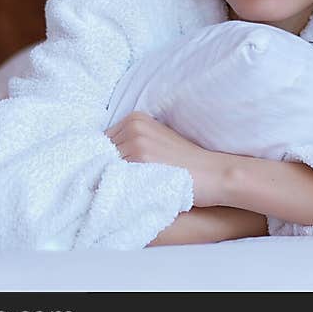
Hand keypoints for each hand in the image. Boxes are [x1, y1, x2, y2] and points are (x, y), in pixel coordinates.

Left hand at [104, 111, 222, 206]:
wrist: (212, 174)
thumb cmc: (186, 163)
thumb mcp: (157, 141)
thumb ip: (132, 143)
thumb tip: (102, 159)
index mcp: (136, 118)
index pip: (102, 141)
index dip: (103, 159)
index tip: (110, 173)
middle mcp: (133, 126)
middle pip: (100, 152)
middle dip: (104, 167)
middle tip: (116, 184)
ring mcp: (135, 141)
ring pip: (105, 164)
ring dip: (109, 178)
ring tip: (124, 190)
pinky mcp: (139, 159)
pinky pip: (115, 175)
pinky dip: (116, 185)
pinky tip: (126, 193)